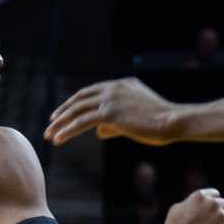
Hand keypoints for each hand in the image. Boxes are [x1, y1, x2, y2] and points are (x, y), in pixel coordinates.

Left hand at [45, 78, 177, 145]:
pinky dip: (68, 130)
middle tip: (50, 124)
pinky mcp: (110, 112)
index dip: (74, 103)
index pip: (90, 92)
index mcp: (121, 85)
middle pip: (80, 99)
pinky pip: (82, 122)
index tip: (62, 113)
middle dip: (63, 112)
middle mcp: (113, 88)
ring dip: (61, 123)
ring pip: (78, 110)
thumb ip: (115, 123)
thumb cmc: (161, 124)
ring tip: (49, 135)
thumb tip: (98, 132)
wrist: (174, 121)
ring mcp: (111, 98)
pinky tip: (58, 139)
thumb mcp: (135, 120)